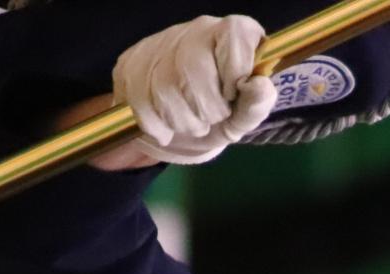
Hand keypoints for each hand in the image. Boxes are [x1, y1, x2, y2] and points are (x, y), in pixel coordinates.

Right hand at [112, 15, 276, 164]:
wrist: (175, 128)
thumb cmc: (217, 118)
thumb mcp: (242, 117)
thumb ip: (256, 104)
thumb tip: (259, 85)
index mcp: (232, 35)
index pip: (234, 33)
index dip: (235, 69)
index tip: (232, 94)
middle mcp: (196, 30)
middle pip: (193, 66)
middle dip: (205, 108)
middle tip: (209, 118)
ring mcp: (159, 44)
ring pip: (164, 87)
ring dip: (181, 121)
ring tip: (188, 123)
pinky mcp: (130, 64)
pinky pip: (139, 100)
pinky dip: (156, 126)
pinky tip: (165, 125)